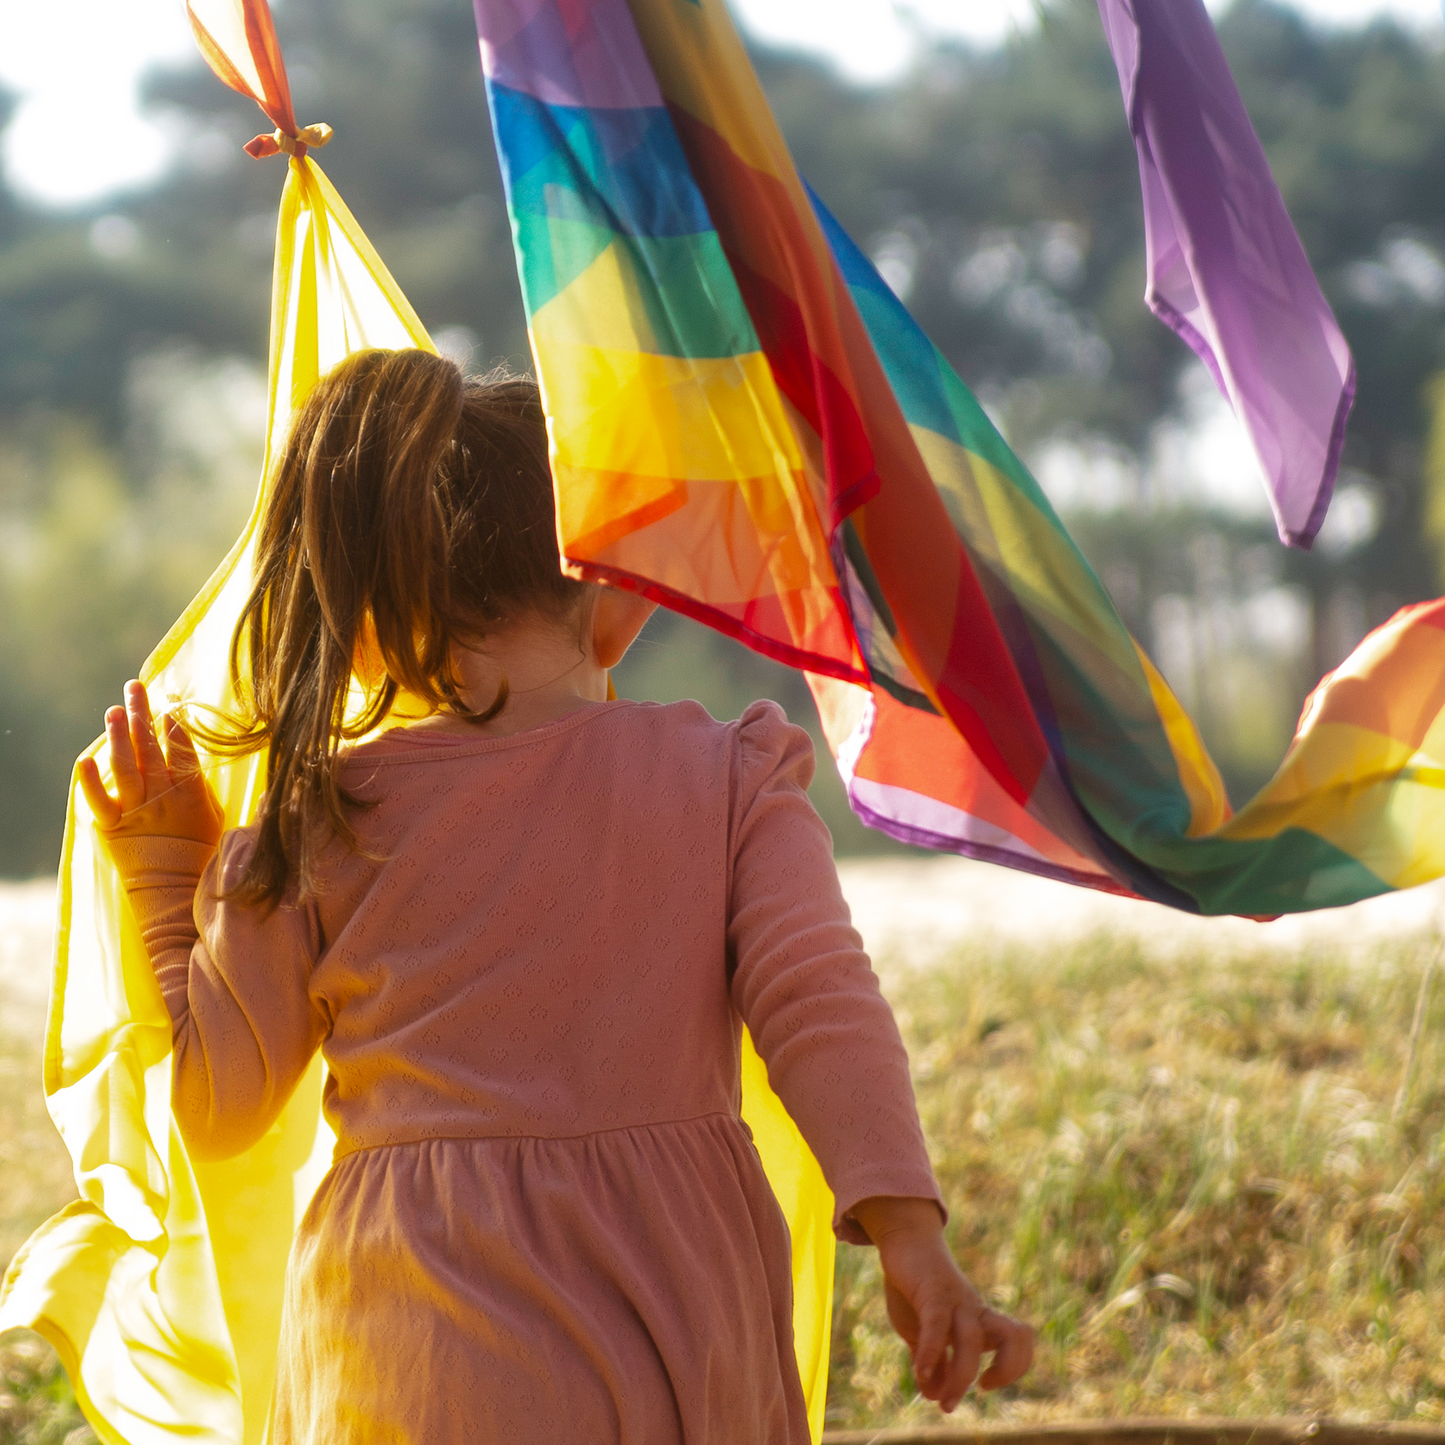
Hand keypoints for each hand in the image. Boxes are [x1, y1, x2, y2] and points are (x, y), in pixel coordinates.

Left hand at [78, 679, 223, 847]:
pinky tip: (86, 759)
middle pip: (151, 751)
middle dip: (142, 716)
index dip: (175, 731)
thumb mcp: (219, 822)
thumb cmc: (202, 859)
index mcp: (191, 797)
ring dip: (120, 737)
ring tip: (114, 710)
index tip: (168, 710)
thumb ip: (210, 791)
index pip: (183, 756)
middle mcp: (163, 800)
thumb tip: (210, 764)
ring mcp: (137, 812)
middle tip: (134, 688)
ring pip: (127, 767)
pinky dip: (91, 781)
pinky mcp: (114, 827)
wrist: (176, 894)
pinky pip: (99, 801)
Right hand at [849, 1195, 1033, 1411]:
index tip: (983, 1386)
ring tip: (942, 1401)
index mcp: (980, 1321)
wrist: (905, 1241)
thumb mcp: (924, 1331)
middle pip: (1016, 1337)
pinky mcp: (932, 1292)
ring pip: (973, 1341)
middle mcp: (975, 1311)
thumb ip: (932, 1361)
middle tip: (981, 1389)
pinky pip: (936, 1326)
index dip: (1013, 1369)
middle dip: (1006, 1372)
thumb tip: (934, 1396)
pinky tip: (919, 1373)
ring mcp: (956, 1300)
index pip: (1020, 1343)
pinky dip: (931, 1355)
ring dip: (960, 1378)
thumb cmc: (917, 1287)